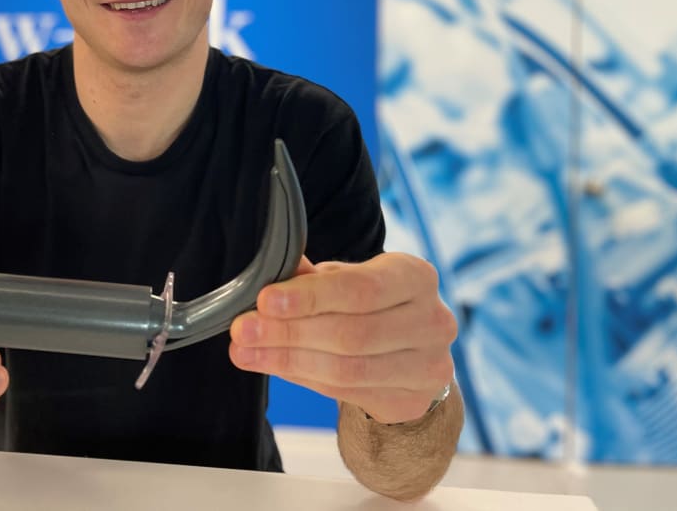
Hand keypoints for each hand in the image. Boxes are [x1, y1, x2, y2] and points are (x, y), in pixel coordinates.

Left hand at [228, 252, 456, 423]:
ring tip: (246, 351)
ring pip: (347, 369)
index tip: (264, 300)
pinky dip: (303, 378)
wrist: (407, 349)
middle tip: (243, 330)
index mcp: (416, 276)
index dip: (310, 297)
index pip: (360, 289)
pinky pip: (347, 393)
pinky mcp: (414, 401)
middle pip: (351, 334)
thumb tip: (268, 275)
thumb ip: (311, 278)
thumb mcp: (344, 279)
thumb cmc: (368, 303)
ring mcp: (430, 365)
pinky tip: (272, 365)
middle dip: (288, 332)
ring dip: (288, 360)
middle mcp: (433, 320)